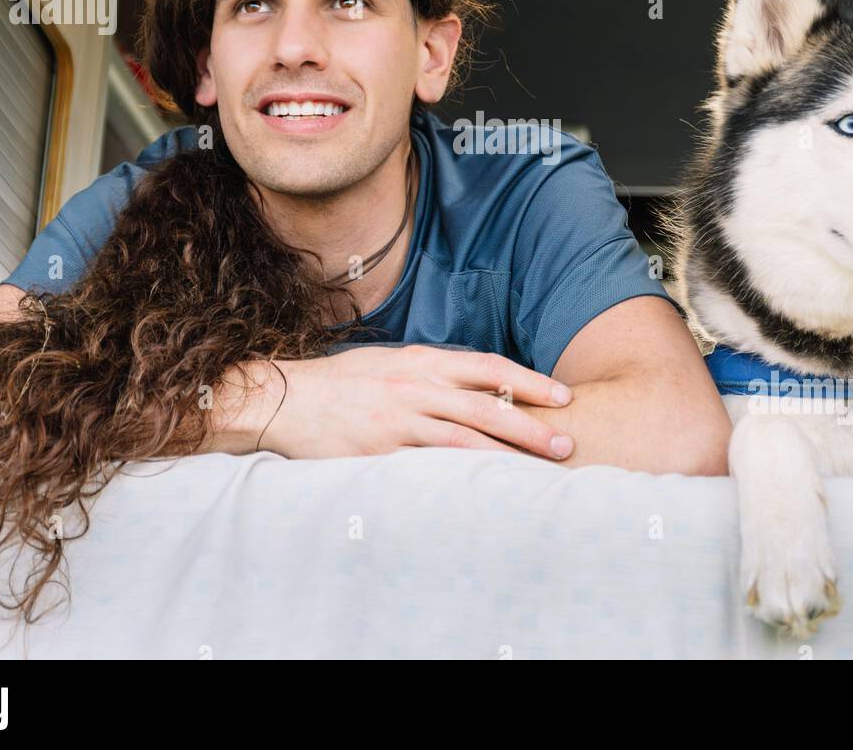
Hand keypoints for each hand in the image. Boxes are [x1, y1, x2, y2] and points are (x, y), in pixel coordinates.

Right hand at [257, 345, 574, 460]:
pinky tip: (486, 491)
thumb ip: (433, 374)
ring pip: (463, 440)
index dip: (529, 381)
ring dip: (506, 456)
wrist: (285, 399)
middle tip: (567, 443)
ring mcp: (397, 421)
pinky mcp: (379, 453)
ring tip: (539, 473)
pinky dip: (461, 479)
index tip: (562, 396)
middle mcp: (414, 387)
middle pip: (485, 406)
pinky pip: (428, 468)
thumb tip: (478, 386)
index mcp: (421, 361)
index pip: (488, 367)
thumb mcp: (392, 364)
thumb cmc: (343, 383)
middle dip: (531, 426)